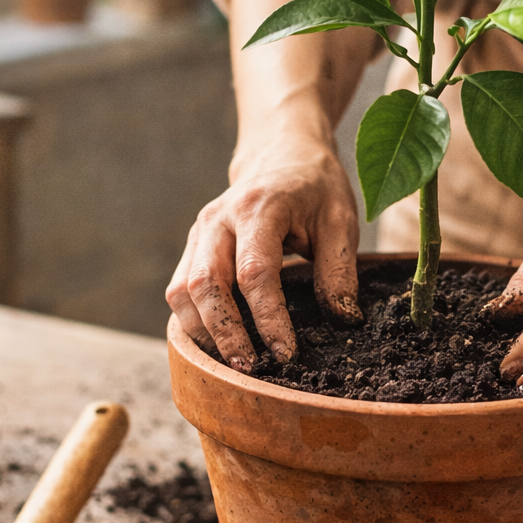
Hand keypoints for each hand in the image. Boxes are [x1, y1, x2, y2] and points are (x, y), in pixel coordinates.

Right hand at [166, 134, 361, 371]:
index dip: (268, 317)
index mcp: (259, 208)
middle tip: (250, 368)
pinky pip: (179, 290)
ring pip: (182, 291)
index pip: (254, 271)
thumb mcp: (340, 220)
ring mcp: (200, 233)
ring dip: (203, 332)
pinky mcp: (193, 247)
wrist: (281, 154)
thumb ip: (339, 271)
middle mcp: (219, 219)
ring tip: (232, 365)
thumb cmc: (315, 187)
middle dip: (225, 332)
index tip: (286, 352)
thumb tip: (342, 321)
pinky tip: (216, 346)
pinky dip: (193, 322)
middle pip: (205, 284)